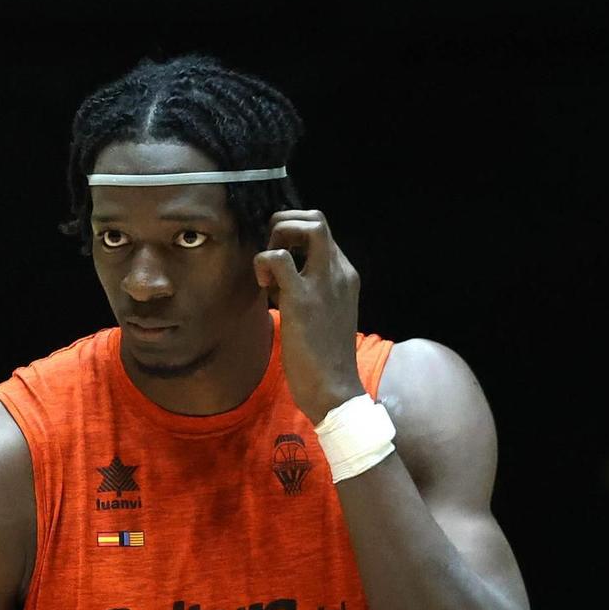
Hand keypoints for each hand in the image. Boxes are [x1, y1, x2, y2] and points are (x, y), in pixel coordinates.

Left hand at [254, 209, 364, 423]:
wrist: (335, 390)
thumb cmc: (324, 359)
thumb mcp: (324, 316)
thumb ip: (311, 292)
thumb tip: (279, 281)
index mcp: (346, 276)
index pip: (323, 234)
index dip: (295, 238)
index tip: (280, 265)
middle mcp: (340, 272)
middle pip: (318, 219)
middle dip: (286, 224)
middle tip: (270, 254)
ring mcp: (324, 283)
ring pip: (308, 226)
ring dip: (278, 236)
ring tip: (268, 270)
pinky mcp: (303, 299)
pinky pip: (277, 257)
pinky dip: (263, 262)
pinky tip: (262, 286)